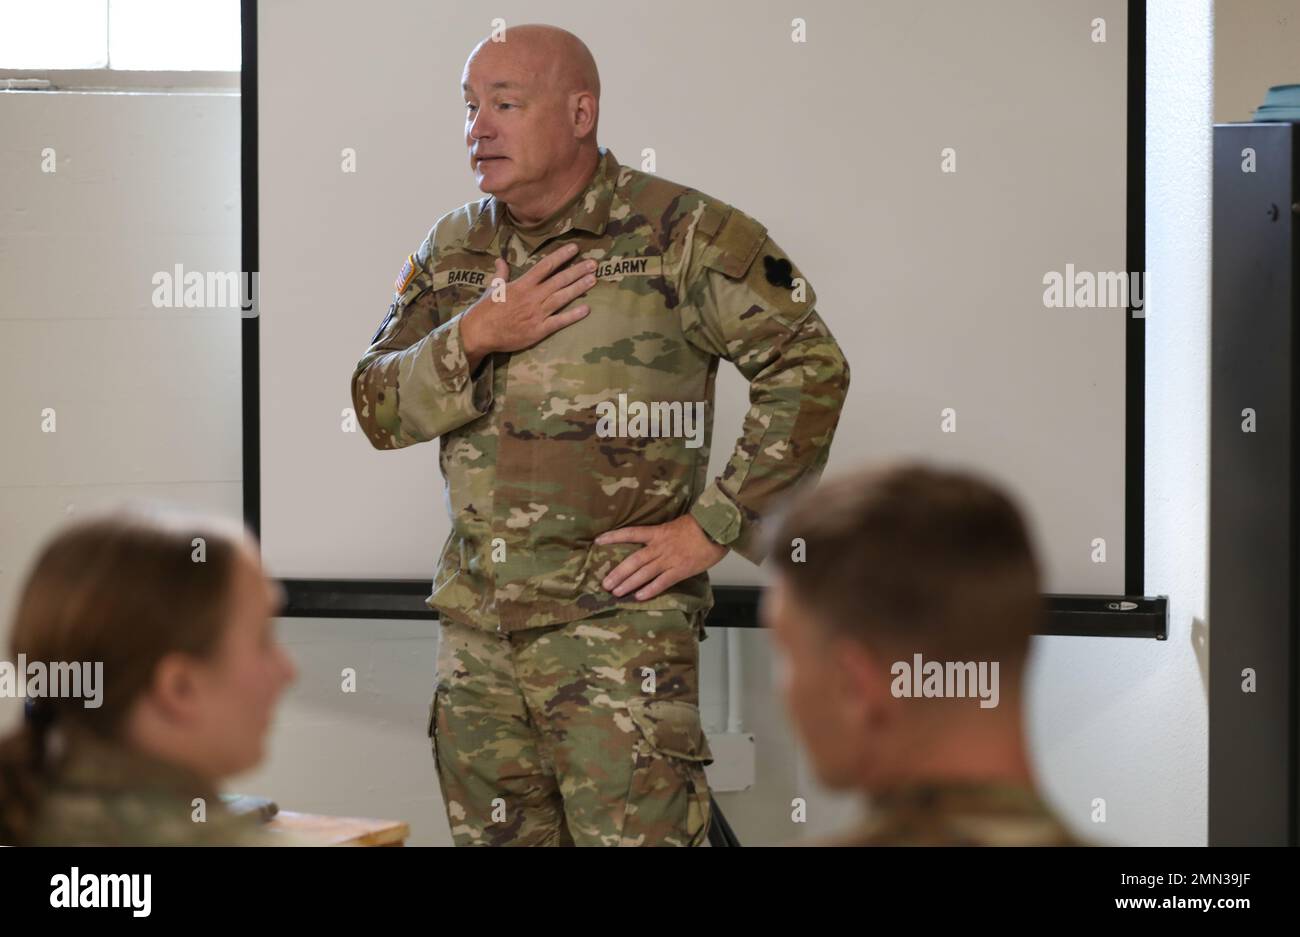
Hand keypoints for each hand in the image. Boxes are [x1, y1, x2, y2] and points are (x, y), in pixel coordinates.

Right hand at [460, 242, 596, 369]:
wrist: (479, 333)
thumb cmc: (485, 310)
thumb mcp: (493, 288)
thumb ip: (501, 274)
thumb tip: (500, 260)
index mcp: (522, 284)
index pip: (545, 266)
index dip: (561, 256)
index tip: (575, 248)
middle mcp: (532, 296)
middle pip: (559, 280)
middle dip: (577, 270)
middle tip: (594, 263)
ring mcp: (537, 313)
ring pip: (562, 297)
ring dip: (579, 288)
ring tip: (593, 279)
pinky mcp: (538, 330)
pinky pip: (559, 321)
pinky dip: (573, 315)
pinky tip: (587, 309)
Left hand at [596, 515, 727, 600]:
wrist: (717, 528)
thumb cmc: (701, 526)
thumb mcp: (678, 524)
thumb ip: (664, 534)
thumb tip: (654, 541)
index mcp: (658, 532)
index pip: (631, 533)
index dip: (614, 536)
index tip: (598, 541)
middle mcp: (660, 546)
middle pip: (634, 560)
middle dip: (618, 572)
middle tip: (604, 583)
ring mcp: (670, 559)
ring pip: (644, 573)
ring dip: (628, 583)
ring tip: (615, 592)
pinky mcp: (681, 570)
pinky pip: (662, 582)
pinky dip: (650, 590)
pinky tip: (639, 597)